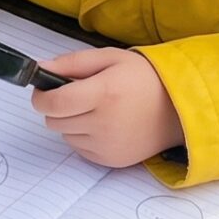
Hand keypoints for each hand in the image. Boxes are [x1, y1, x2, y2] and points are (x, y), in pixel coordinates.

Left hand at [30, 47, 183, 167]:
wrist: (178, 107)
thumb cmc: (143, 78)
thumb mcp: (110, 58)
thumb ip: (71, 63)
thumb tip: (40, 67)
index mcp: (104, 93)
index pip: (53, 103)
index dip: (40, 97)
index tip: (42, 90)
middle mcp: (104, 123)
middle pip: (54, 121)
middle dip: (57, 108)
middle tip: (75, 96)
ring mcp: (108, 145)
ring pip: (65, 135)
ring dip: (71, 123)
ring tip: (95, 109)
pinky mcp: (111, 160)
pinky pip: (79, 149)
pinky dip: (84, 137)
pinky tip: (104, 124)